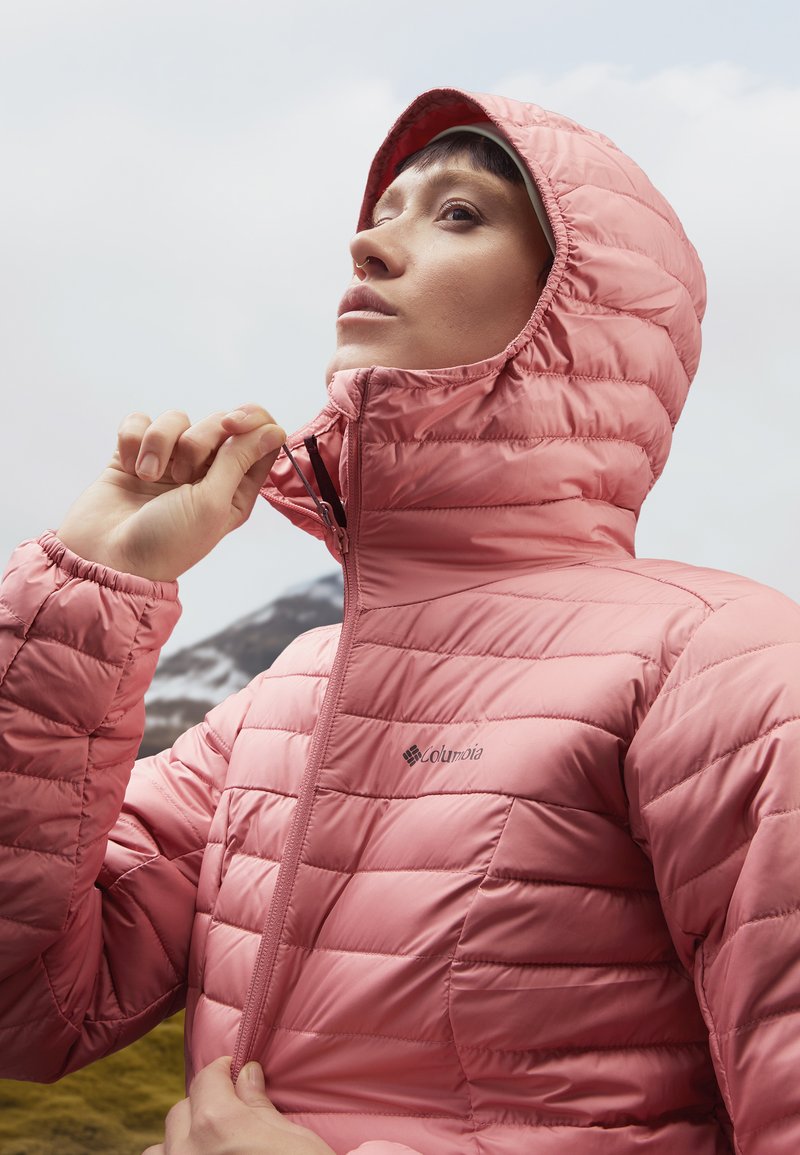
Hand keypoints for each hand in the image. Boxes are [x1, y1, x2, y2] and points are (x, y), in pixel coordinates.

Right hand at [57, 405, 284, 580]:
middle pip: (218, 422)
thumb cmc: (166, 543)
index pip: (260, 437)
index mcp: (236, 488)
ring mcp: (170, 462)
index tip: (232, 424)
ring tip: (148, 476)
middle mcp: (206, 473)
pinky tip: (128, 466)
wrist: (105, 559)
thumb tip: (273, 429)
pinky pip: (140, 421)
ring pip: (176, 419)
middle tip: (181, 473)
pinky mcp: (135, 454)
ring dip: (160, 443)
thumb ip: (239, 460)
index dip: (251, 420)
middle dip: (198, 440)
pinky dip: (133, 439)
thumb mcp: (212, 504)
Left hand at [141, 1055, 335, 1154]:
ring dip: (185, 1138)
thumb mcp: (292, 1140)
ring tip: (213, 1146)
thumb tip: (247, 1075)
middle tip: (233, 1114)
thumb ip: (259, 1106)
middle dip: (205, 1104)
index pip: (207, 1078)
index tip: (236, 1073)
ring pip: (166, 1144)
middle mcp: (188, 1149)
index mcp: (218, 1123)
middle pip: (183, 1109)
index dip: (223, 1071)